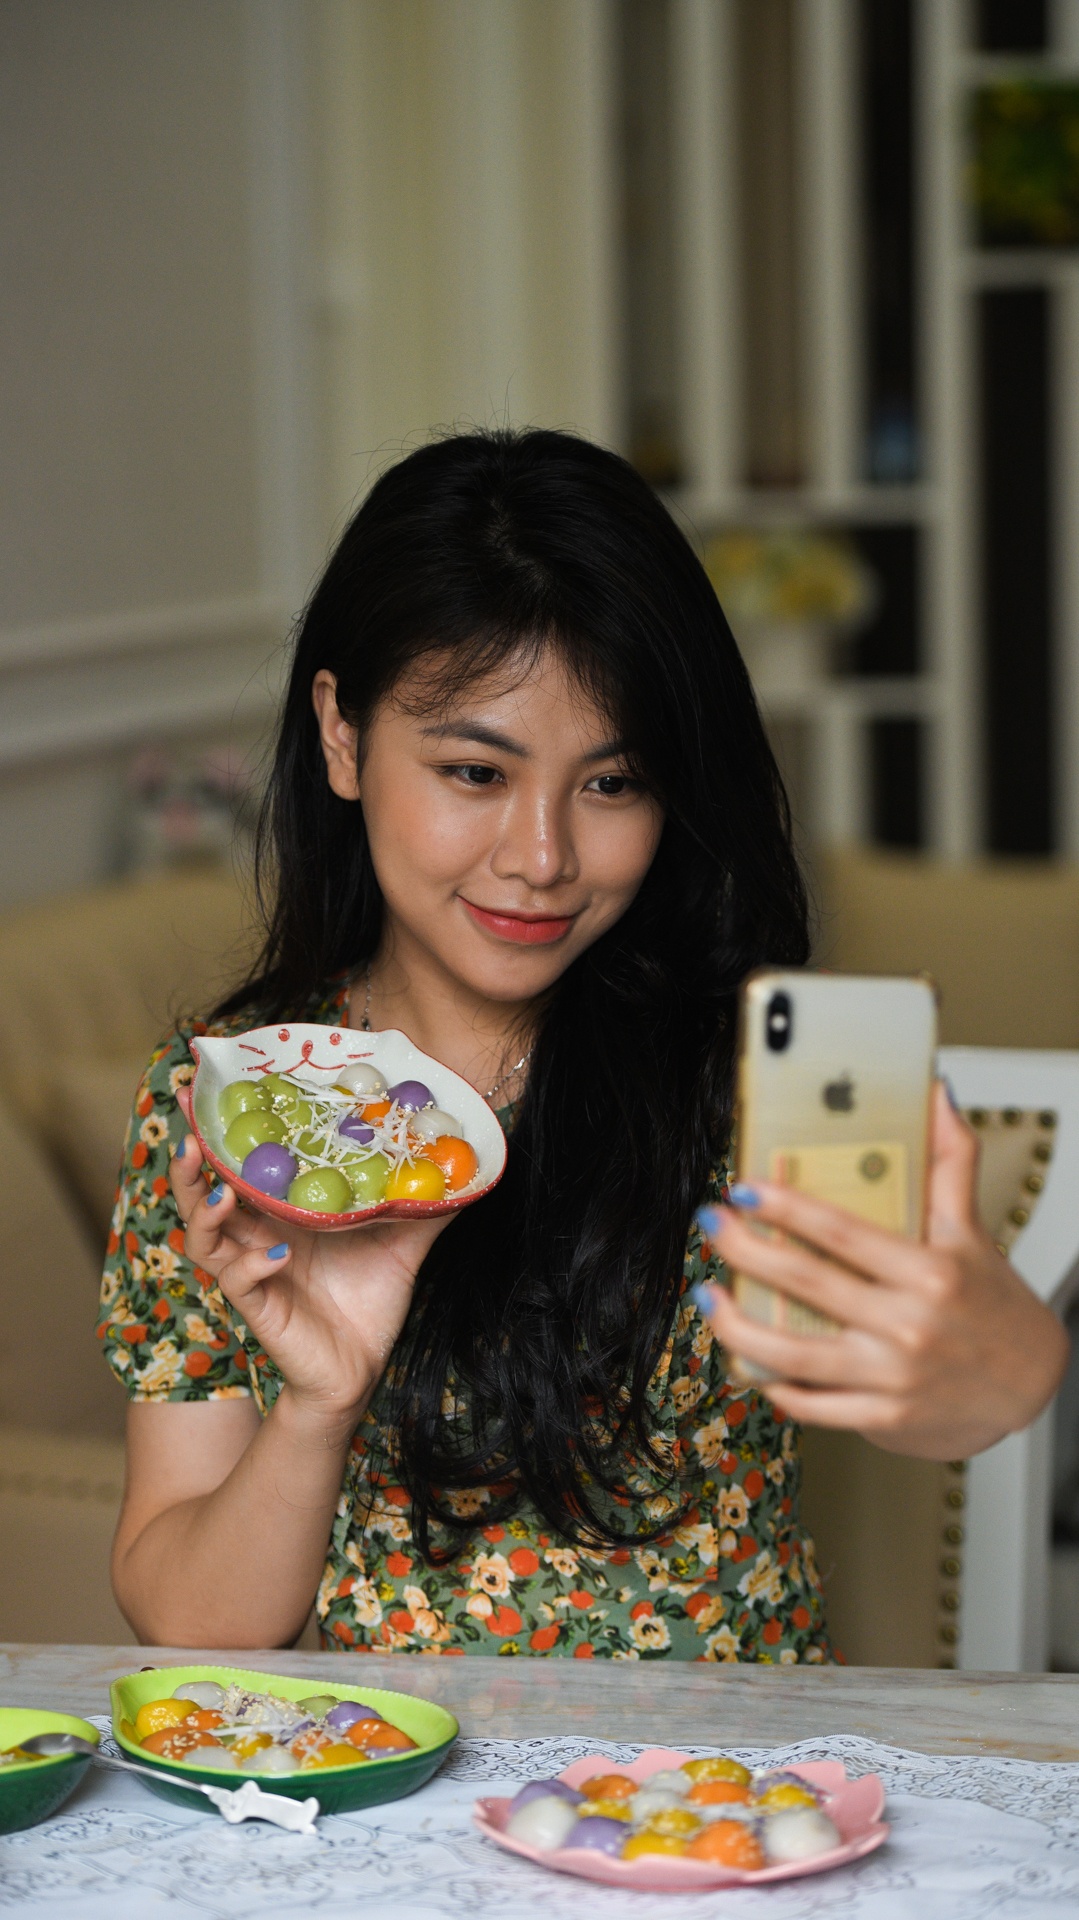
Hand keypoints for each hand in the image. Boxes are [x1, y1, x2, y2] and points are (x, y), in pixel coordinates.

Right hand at [170, 1090, 451, 1430]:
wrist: (358, 1371)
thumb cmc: (367, 1303)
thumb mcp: (401, 1246)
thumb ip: (424, 1209)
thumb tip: (465, 1172)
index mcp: (280, 1215)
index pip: (241, 1169)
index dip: (219, 1137)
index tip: (205, 1096)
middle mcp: (257, 1238)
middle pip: (202, 1196)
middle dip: (189, 1167)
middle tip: (189, 1135)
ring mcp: (252, 1272)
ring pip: (203, 1238)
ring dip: (204, 1211)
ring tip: (219, 1191)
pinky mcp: (258, 1307)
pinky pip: (240, 1282)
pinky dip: (255, 1265)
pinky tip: (278, 1254)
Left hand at [696, 1084, 1068, 1458]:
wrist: (1031, 1386)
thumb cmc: (992, 1302)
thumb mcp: (972, 1228)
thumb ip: (951, 1158)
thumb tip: (938, 1092)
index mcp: (930, 1272)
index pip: (842, 1232)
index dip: (786, 1208)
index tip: (744, 1189)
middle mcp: (910, 1325)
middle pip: (807, 1284)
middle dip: (746, 1251)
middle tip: (712, 1225)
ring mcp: (894, 1377)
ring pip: (795, 1354)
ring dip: (738, 1326)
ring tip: (708, 1296)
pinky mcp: (884, 1417)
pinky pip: (812, 1403)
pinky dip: (772, 1381)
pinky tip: (745, 1356)